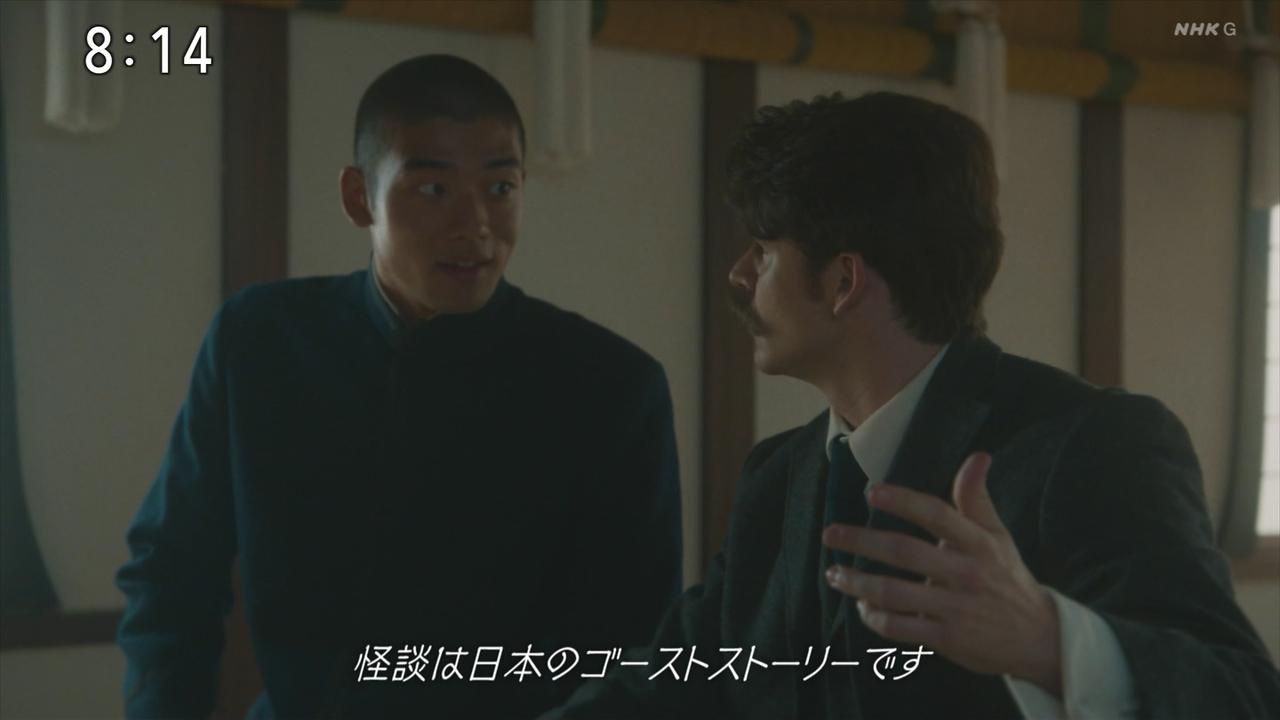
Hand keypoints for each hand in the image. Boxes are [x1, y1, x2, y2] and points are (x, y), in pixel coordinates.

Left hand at [821, 452, 1062, 695]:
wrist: (1039, 638)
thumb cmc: (1007, 578)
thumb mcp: (998, 536)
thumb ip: (977, 499)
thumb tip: (978, 456)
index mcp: (977, 543)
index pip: (937, 514)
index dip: (903, 501)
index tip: (871, 492)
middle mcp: (966, 573)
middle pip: (905, 552)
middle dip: (863, 541)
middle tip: (831, 533)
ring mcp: (955, 608)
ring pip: (895, 593)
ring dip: (858, 583)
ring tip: (834, 574)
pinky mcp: (947, 639)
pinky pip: (900, 627)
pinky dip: (875, 618)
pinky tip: (861, 607)